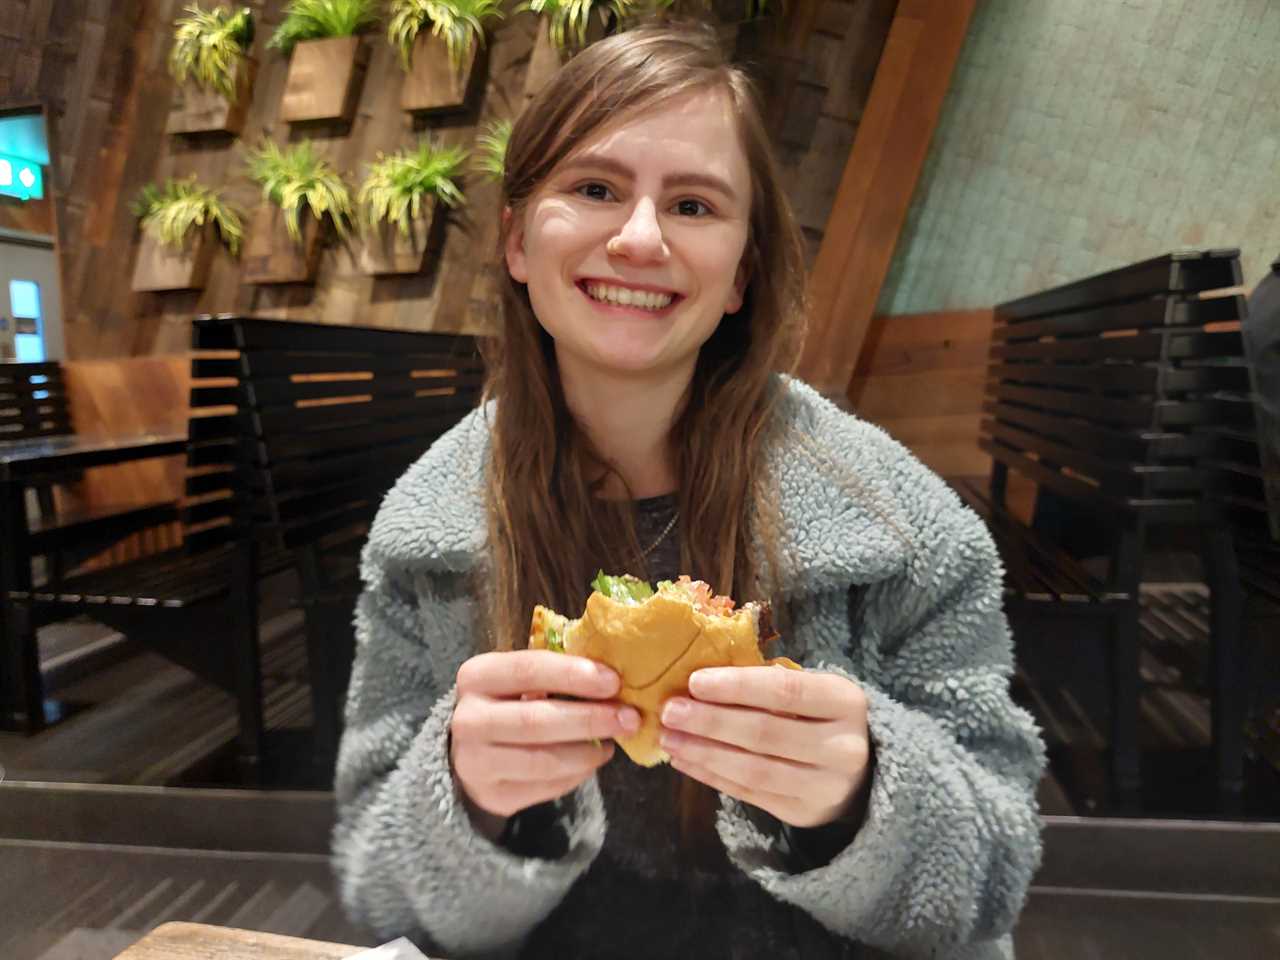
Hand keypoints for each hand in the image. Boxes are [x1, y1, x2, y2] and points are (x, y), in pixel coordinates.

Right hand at [451, 650, 641, 824]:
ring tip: (614, 743)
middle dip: (589, 719)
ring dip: (588, 752)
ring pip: (543, 760)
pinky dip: (578, 774)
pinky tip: (592, 760)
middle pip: (536, 720)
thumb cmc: (509, 702)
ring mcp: (476, 762)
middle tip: (628, 718)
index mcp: (477, 676)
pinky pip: (546, 787)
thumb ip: (556, 674)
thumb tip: (613, 679)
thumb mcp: (519, 679)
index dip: (573, 675)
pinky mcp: (493, 795)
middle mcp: (468, 719)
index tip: (613, 681)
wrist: (471, 750)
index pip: (527, 670)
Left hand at [658, 666, 871, 828]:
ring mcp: (824, 787)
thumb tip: (700, 680)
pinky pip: (749, 794)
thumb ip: (770, 684)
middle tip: (670, 711)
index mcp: (845, 702)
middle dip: (710, 722)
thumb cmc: (823, 716)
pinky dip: (712, 776)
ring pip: (754, 770)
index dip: (737, 687)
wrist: (864, 772)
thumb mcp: (814, 690)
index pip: (786, 690)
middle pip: (765, 733)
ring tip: (669, 738)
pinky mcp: (803, 814)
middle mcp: (842, 748)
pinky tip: (685, 760)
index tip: (694, 681)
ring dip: (704, 753)